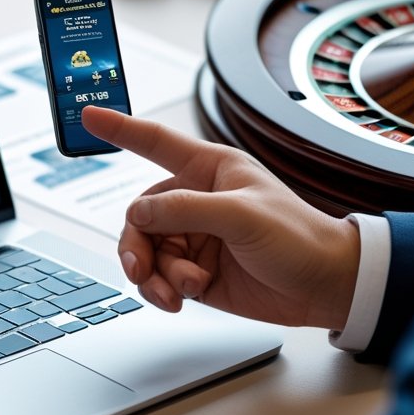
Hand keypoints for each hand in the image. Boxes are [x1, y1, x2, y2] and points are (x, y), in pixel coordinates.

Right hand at [81, 106, 359, 329]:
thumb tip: (137, 216)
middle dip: (137, 247)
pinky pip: (157, 279)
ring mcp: (193, 239)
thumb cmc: (299, 238)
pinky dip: (162, 291)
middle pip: (138, 217)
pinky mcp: (193, 272)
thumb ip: (185, 210)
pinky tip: (181, 299)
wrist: (325, 288)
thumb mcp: (242, 216)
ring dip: (154, 276)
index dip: (119, 128)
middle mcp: (196, 201)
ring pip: (145, 252)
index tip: (87, 115)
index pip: (155, 143)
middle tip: (141, 270)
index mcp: (210, 170)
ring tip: (177, 292)